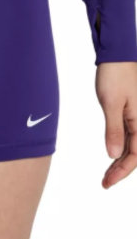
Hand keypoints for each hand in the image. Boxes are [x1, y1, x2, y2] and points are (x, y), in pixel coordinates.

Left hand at [96, 62, 136, 188]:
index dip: (122, 171)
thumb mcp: (111, 103)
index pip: (136, 155)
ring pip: (133, 145)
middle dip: (121, 170)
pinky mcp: (132, 112)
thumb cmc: (114, 75)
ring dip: (121, 160)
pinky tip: (114, 154)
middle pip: (136, 153)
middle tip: (105, 183)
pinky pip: (130, 135)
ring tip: (107, 173)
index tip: (107, 182)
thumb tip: (114, 155)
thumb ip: (114, 129)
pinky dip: (121, 146)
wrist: (117, 55)